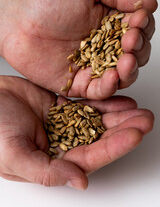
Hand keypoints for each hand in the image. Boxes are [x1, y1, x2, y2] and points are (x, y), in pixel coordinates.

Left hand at [0, 0, 156, 99]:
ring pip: (122, 76)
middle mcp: (104, 49)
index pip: (138, 31)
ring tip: (127, 61)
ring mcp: (93, 67)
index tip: (137, 23)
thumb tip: (150, 5)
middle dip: (138, 51)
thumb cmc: (49, 1)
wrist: (19, 22)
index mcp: (110, 26)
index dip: (142, 29)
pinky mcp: (79, 84)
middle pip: (134, 56)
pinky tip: (113, 77)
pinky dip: (109, 87)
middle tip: (130, 41)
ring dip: (129, 71)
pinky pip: (99, 90)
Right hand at [0, 76, 153, 189]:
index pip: (92, 156)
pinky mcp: (62, 105)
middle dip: (124, 129)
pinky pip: (86, 103)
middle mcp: (63, 142)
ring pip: (97, 119)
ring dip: (118, 114)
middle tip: (146, 119)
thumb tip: (80, 182)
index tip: (136, 134)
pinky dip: (103, 100)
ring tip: (139, 108)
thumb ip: (46, 172)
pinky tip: (119, 97)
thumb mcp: (15, 155)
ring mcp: (64, 122)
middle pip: (100, 137)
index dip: (115, 146)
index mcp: (55, 160)